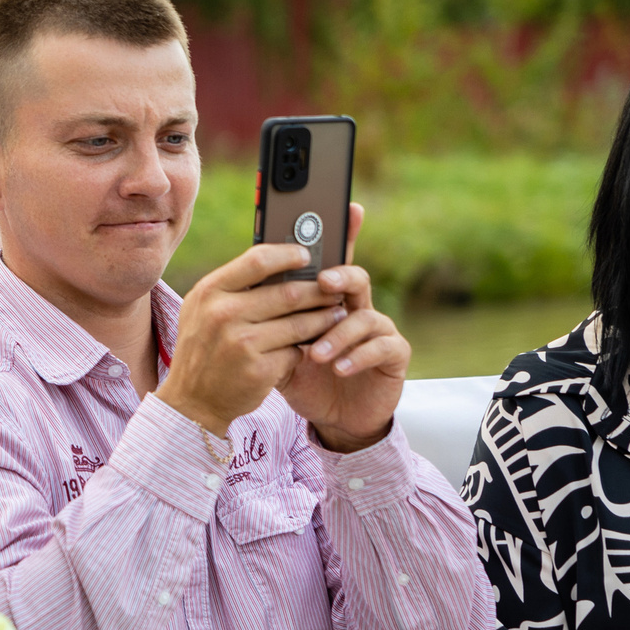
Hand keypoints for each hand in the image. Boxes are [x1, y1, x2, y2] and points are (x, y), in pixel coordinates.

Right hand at [162, 205, 402, 449]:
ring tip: (336, 315)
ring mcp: (241, 344)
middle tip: (335, 290)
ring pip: (300, 324)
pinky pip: (296, 353)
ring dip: (324, 319)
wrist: (191, 400)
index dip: (288, 255)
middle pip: (288, 293)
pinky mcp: (259, 370)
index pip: (258, 260)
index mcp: (210, 292)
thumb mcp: (204, 309)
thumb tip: (284, 263)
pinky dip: (305, 350)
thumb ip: (235, 286)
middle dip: (318, 292)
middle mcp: (223, 315)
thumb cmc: (205, 347)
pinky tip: (310, 348)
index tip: (307, 256)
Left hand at [276, 208, 407, 450]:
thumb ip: (265, 320)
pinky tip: (339, 368)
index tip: (340, 211)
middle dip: (339, 277)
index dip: (339, 234)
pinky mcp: (395, 355)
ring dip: (339, 333)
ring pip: (366, 315)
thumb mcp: (277, 348)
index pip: (331, 262)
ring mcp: (379, 329)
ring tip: (317, 353)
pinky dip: (359, 356)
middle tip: (322, 283)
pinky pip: (383, 346)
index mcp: (328, 299)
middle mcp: (356, 306)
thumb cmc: (304, 377)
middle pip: (354, 277)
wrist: (333, 418)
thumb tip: (234, 291)